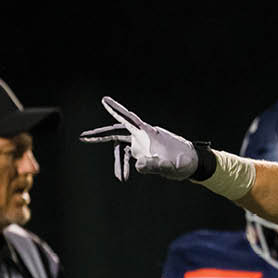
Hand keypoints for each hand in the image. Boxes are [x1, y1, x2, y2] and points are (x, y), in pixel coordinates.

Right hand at [79, 97, 198, 181]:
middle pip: (118, 132)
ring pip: (122, 147)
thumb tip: (138, 165)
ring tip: (121, 178)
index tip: (104, 100)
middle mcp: (144, 135)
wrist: (194, 164)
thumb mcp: (171, 166)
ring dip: (118, 162)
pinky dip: (124, 165)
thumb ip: (155, 165)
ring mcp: (143, 142)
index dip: (116, 109)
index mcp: (149, 133)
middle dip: (101, 135)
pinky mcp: (144, 151)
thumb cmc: (185, 162)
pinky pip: (128, 156)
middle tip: (83, 137)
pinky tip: (124, 176)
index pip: (130, 118)